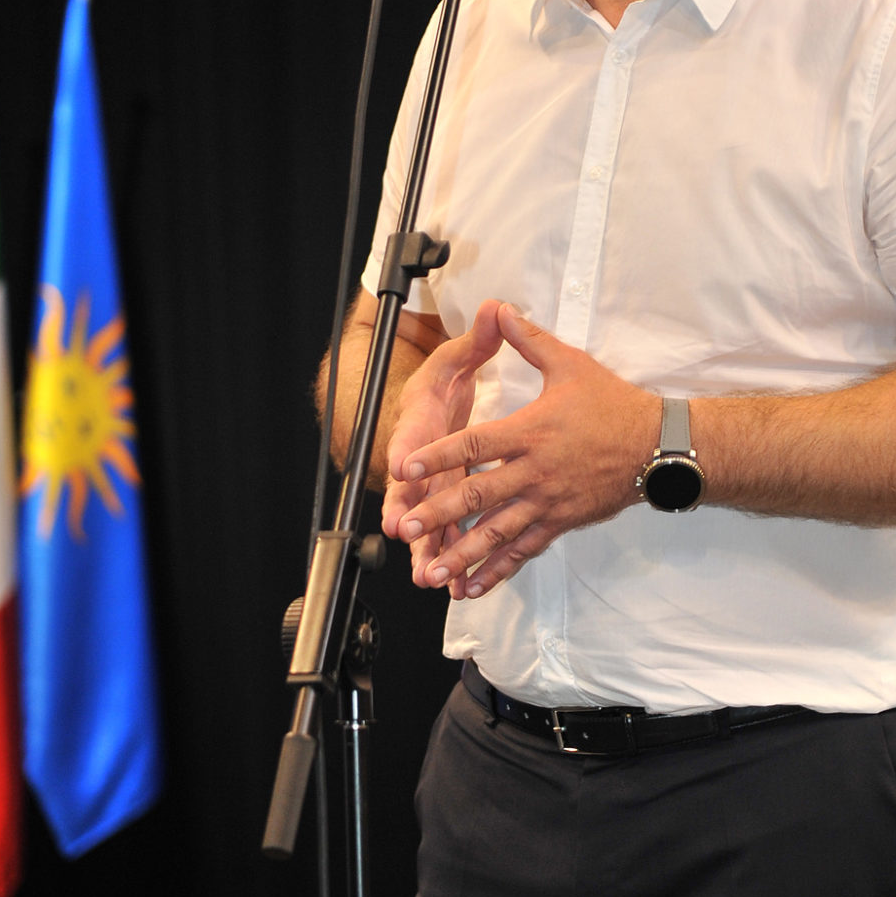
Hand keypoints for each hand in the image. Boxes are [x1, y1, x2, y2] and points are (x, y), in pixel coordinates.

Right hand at [381, 300, 505, 586]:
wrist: (427, 409)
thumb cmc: (435, 388)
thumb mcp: (452, 361)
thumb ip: (474, 341)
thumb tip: (495, 307)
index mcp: (420, 428)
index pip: (409, 444)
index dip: (405, 459)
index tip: (401, 473)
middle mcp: (421, 466)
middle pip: (413, 494)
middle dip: (411, 517)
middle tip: (408, 538)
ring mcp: (434, 490)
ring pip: (432, 526)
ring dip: (433, 551)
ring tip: (434, 580)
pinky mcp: (449, 505)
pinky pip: (453, 538)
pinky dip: (459, 562)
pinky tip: (464, 589)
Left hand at [383, 302, 659, 598]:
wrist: (659, 447)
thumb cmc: (613, 404)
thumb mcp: (571, 365)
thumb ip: (529, 340)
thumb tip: (500, 308)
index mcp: (531, 432)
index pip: (475, 444)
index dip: (439, 454)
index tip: (406, 467)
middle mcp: (535, 472)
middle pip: (478, 494)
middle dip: (439, 513)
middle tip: (406, 527)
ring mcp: (547, 502)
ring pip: (497, 532)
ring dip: (462, 553)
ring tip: (432, 573)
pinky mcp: (560, 523)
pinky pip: (524, 550)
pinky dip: (497, 570)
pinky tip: (471, 586)